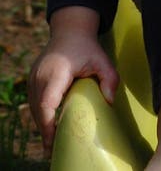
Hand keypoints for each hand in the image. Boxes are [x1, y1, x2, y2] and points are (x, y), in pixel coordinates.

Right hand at [28, 7, 118, 155]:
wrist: (70, 30)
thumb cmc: (87, 47)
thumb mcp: (102, 59)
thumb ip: (110, 78)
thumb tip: (110, 100)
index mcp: (56, 72)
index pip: (47, 103)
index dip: (48, 124)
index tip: (54, 141)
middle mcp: (40, 75)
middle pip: (38, 110)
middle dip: (46, 130)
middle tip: (55, 149)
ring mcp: (33, 77)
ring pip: (34, 108)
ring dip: (43, 124)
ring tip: (53, 141)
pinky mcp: (32, 80)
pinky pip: (34, 102)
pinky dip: (41, 115)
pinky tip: (50, 125)